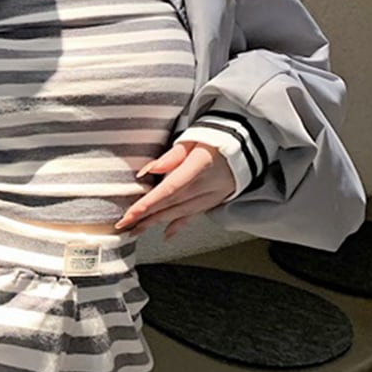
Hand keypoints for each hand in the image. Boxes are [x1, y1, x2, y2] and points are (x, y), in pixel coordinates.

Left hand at [115, 141, 236, 240]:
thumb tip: (149, 171)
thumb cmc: (216, 137)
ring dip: (157, 222)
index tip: (130, 214)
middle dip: (146, 216)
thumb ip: (171, 155)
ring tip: (136, 230)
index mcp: (200, 165)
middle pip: (171, 204)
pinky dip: (179, 225)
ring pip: (180, 212)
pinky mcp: (215, 200)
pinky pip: (194, 215)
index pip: (170, 188)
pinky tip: (166, 234)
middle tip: (124, 225)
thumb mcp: (193, 138)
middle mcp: (206, 184)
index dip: (149, 203)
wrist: (247, 144)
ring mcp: (213, 195)